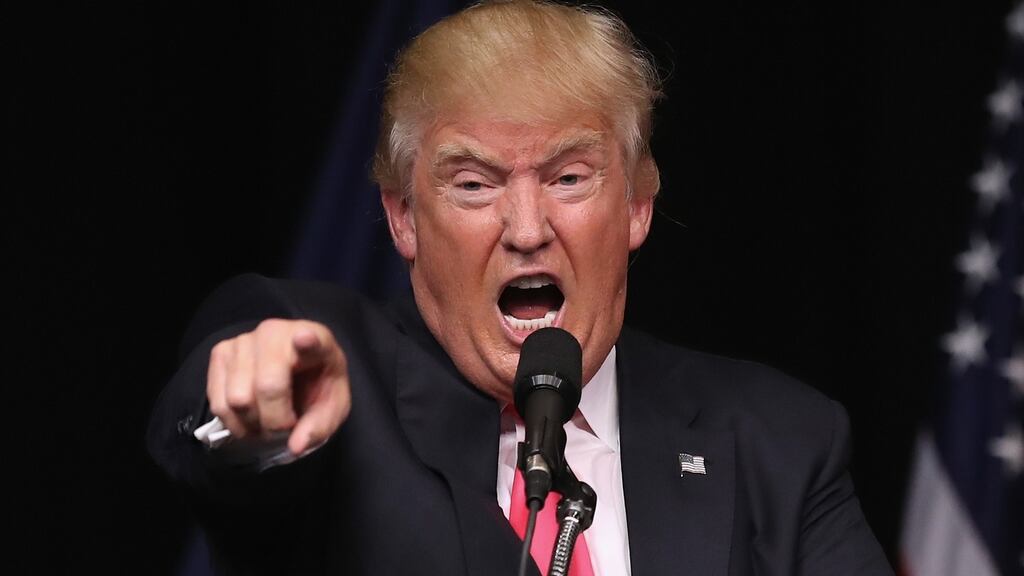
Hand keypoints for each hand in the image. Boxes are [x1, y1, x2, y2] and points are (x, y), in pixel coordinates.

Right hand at [207, 319, 350, 454]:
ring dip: (252, 424)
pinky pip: (218, 402)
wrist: (295, 371)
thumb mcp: (332, 408)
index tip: (305, 339)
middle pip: (266, 386)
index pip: (311, 339)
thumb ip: (319, 426)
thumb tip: (295, 446)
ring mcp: (243, 340)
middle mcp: (275, 332)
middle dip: (275, 421)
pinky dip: (233, 422)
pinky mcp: (220, 352)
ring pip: (238, 398)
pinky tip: (249, 418)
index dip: (307, 341)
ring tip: (267, 420)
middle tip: (285, 427)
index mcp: (317, 340)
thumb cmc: (317, 385)